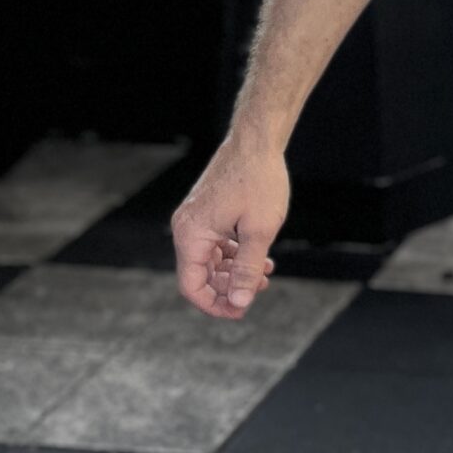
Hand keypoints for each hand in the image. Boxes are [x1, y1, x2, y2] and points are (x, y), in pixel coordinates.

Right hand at [171, 136, 287, 318]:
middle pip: (200, 275)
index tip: (240, 311)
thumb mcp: (259, 231)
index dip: (214, 305)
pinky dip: (235, 254)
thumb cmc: (259, 181)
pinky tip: (261, 258)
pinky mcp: (207, 212)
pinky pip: (215, 244)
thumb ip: (247, 269)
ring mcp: (195, 219)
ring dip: (235, 272)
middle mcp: (186, 228)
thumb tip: (238, 302)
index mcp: (191, 235)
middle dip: (229, 287)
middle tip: (260, 289)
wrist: (256, 141)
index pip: (191, 286)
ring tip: (266, 274)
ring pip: (210, 260)